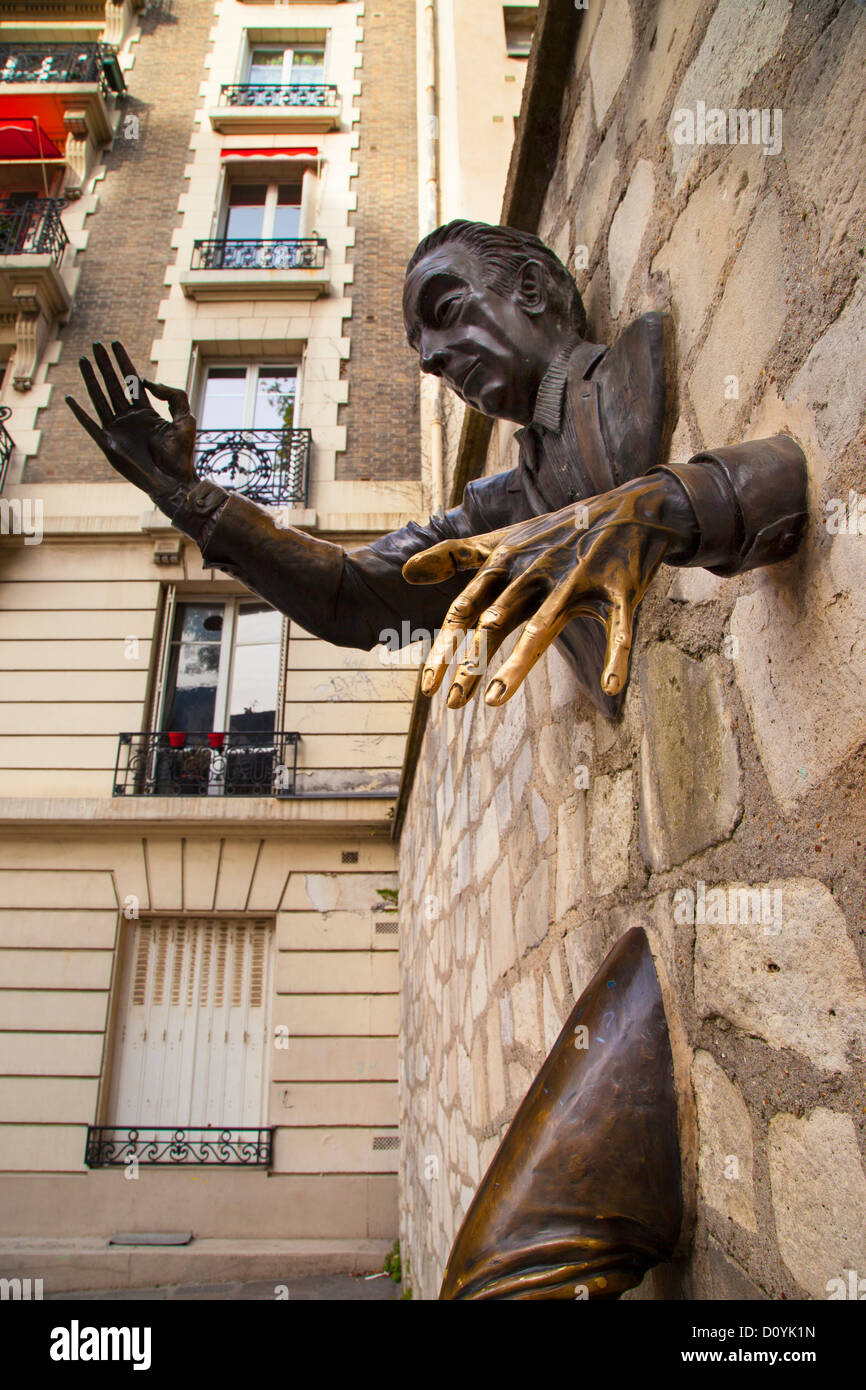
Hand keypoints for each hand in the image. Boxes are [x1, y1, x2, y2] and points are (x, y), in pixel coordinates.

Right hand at [65, 341, 196, 506]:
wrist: (174, 482)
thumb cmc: (182, 456)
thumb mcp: (185, 419)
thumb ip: (174, 396)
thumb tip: (149, 381)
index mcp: (147, 413)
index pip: (131, 381)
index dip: (123, 362)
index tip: (115, 343)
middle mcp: (129, 419)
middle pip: (113, 385)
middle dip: (104, 364)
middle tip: (95, 344)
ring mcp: (118, 431)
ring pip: (100, 398)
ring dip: (91, 379)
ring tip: (82, 359)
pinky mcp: (108, 445)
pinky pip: (90, 426)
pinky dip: (79, 413)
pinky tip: (70, 398)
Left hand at [402, 474, 696, 705]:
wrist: (629, 509)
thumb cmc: (557, 533)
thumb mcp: (502, 540)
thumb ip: (453, 556)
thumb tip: (404, 574)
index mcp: (506, 565)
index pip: (465, 610)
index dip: (444, 648)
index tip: (425, 687)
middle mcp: (536, 574)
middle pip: (496, 624)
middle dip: (472, 662)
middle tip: (451, 703)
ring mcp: (577, 581)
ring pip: (544, 626)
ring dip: (519, 662)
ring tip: (495, 699)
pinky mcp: (619, 589)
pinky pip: (617, 627)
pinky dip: (617, 654)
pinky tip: (611, 685)